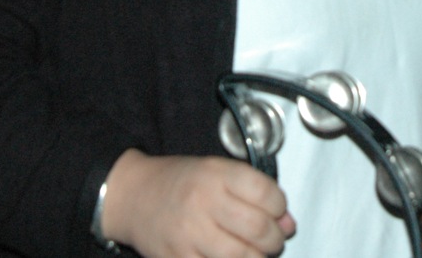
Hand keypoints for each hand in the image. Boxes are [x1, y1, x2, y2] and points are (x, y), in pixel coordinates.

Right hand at [102, 149, 294, 257]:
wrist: (133, 195)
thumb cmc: (180, 182)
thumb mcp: (217, 172)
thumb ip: (255, 192)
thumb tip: (288, 223)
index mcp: (215, 174)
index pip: (266, 193)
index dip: (280, 206)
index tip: (278, 210)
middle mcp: (202, 202)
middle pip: (258, 229)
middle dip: (275, 238)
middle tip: (273, 238)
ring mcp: (188, 234)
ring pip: (241, 257)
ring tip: (255, 251)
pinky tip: (233, 257)